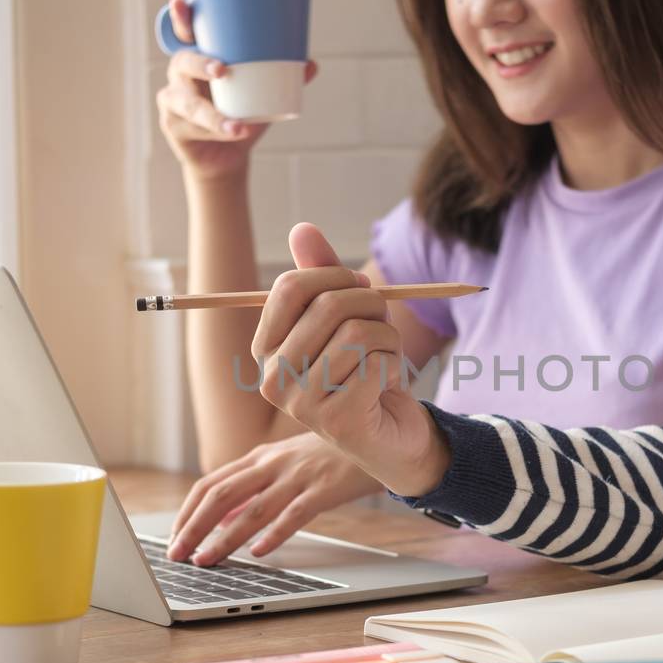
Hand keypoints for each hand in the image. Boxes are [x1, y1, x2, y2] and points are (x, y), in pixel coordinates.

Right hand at [154, 0, 317, 178]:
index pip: (185, 33)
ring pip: (188, 104)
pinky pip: (193, 128)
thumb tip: (312, 63)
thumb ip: (284, 76)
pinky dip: (216, 132)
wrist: (226, 155)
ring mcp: (173, 101)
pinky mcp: (173, 126)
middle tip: (222, 69)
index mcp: (198, 57)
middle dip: (199, 63)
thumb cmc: (242, 113)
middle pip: (182, 62)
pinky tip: (233, 133)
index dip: (181, 18)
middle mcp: (180, 74)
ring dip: (212, 114)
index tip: (180, 3)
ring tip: (237, 125)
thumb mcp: (263, 93)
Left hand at [165, 433, 384, 564]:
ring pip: (252, 510)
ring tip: (205, 561)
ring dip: (224, 539)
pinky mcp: (325, 488)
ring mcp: (298, 476)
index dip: (188, 511)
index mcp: (261, 457)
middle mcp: (274, 464)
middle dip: (193, 527)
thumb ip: (257, 487)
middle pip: (221, 495)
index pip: (211, 483)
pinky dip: (274, 534)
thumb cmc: (332, 454)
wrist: (375, 436)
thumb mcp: (288, 463)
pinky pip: (294, 514)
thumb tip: (225, 518)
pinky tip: (259, 553)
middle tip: (176, 554)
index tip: (175, 535)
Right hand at [252, 223, 452, 497]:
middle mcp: (273, 378)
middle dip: (372, 304)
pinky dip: (395, 365)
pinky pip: (377, 363)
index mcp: (266, 348)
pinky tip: (388, 386)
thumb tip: (301, 228)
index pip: (290, 287)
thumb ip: (321, 274)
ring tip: (385, 358)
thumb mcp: (344, 317)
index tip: (362, 288)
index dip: (336, 276)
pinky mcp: (337, 421)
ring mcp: (301, 404)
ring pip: (358, 333)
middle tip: (383, 323)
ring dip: (388, 338)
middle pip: (328, 306)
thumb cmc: (364, 370)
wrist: (392, 435)